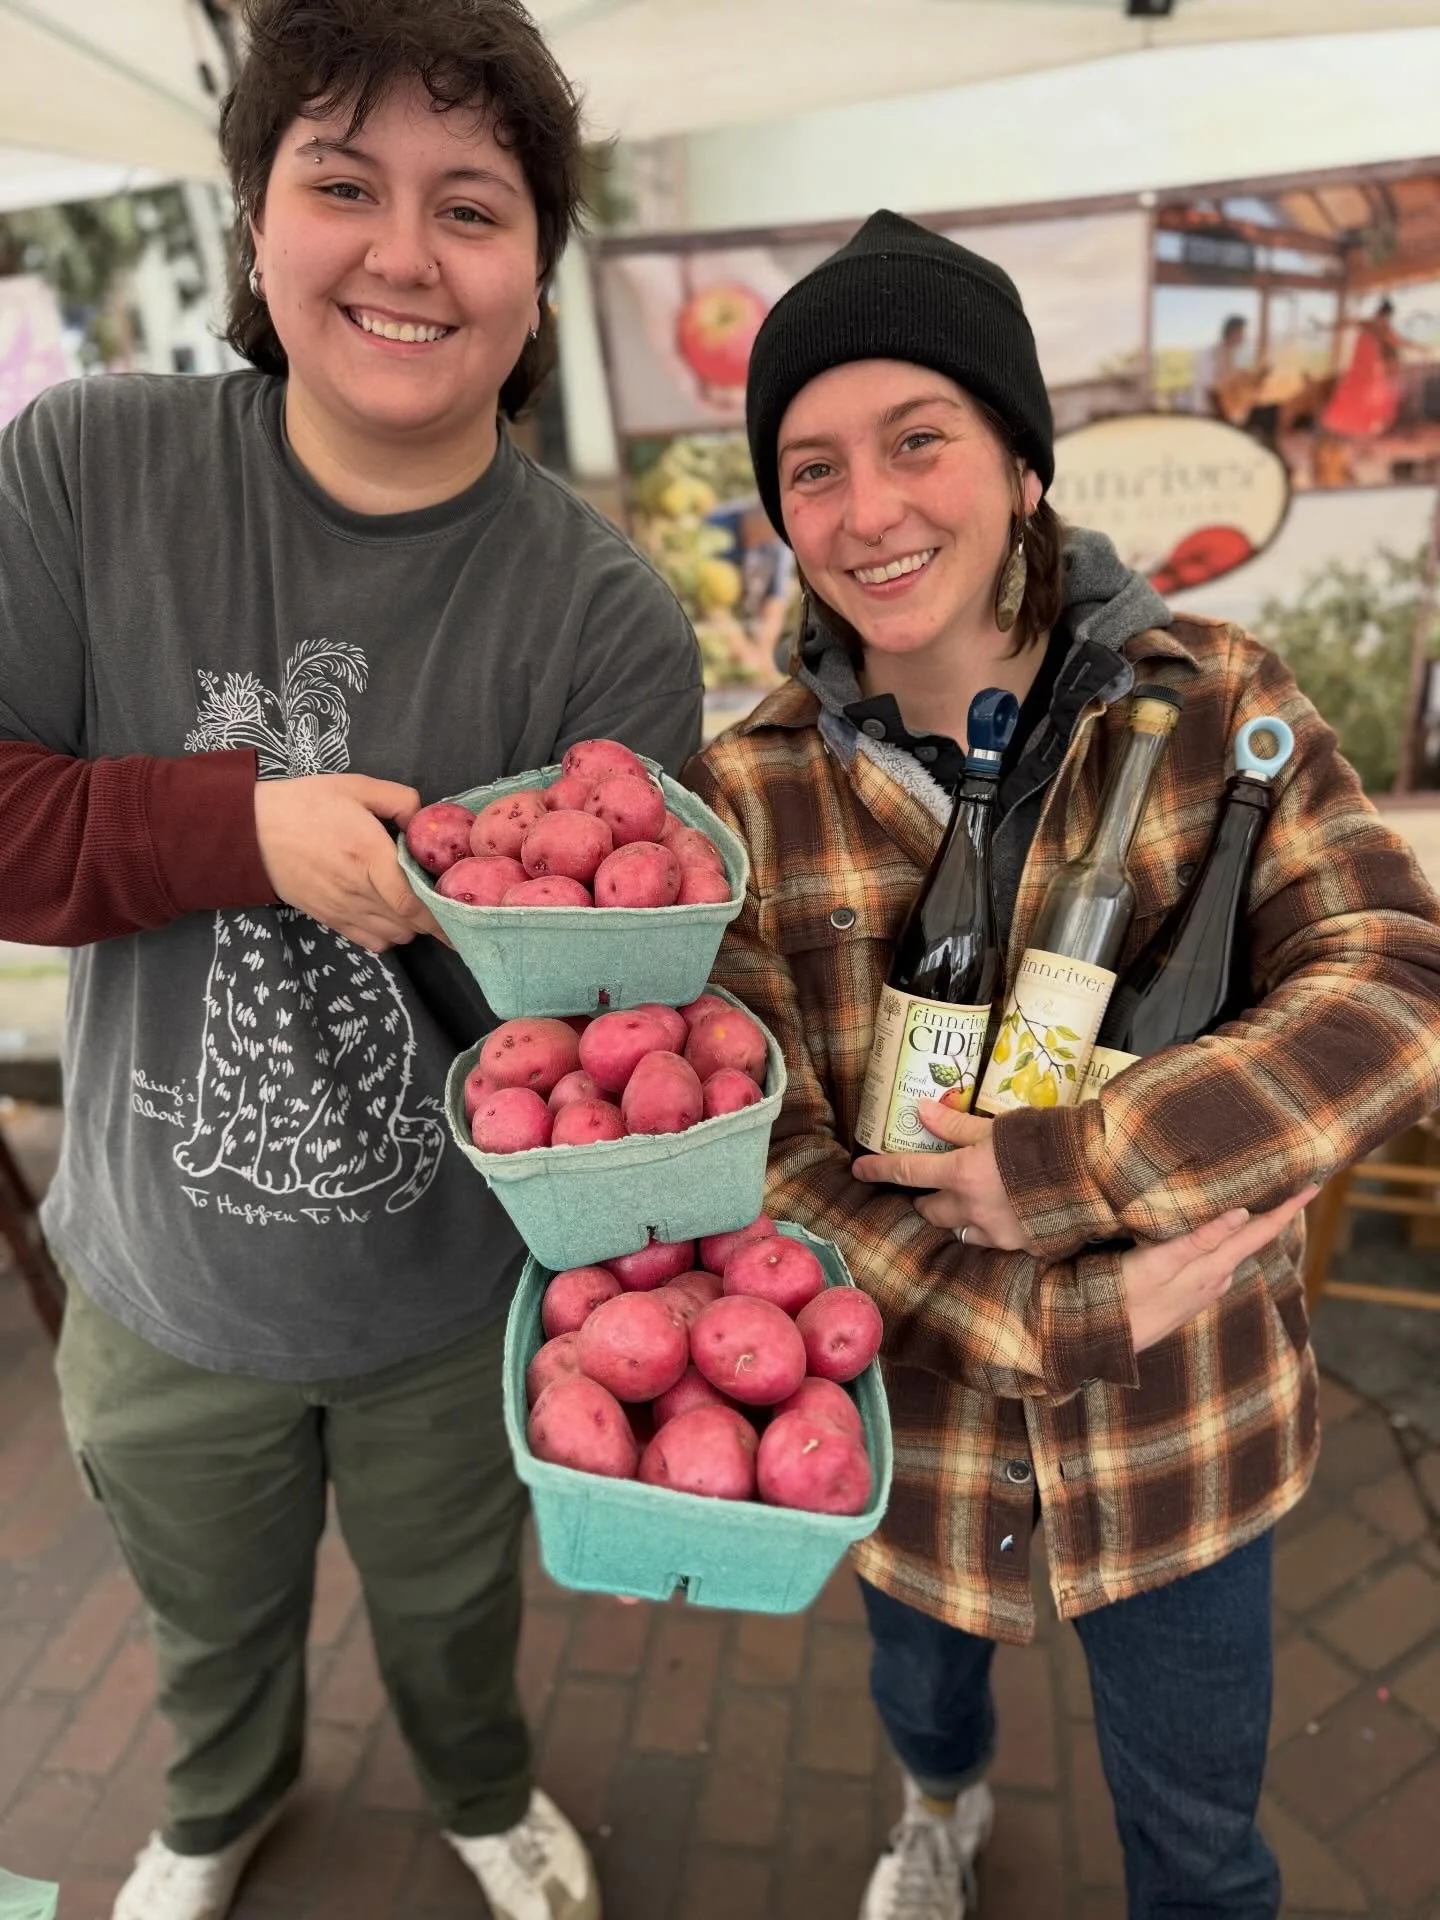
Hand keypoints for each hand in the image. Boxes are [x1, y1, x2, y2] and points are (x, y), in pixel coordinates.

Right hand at [254, 774, 447, 952]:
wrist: (250, 832)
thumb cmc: (305, 804)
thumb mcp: (355, 786)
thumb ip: (399, 799)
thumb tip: (425, 820)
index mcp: (368, 854)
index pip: (411, 901)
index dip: (442, 916)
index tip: (466, 918)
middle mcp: (358, 889)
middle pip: (409, 924)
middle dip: (436, 922)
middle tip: (453, 910)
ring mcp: (342, 909)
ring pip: (394, 936)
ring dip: (413, 927)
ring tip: (421, 909)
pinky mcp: (330, 919)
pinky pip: (371, 942)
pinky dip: (389, 936)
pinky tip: (392, 916)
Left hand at [852, 1099, 1036, 1252]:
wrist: (1096, 1176)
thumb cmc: (1045, 1142)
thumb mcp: (997, 1127)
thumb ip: (956, 1125)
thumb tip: (919, 1111)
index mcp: (961, 1174)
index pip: (907, 1171)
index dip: (879, 1169)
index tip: (858, 1169)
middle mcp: (970, 1208)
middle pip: (929, 1210)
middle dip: (924, 1201)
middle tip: (930, 1188)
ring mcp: (995, 1233)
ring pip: (958, 1229)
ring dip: (954, 1217)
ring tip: (964, 1204)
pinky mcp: (1020, 1248)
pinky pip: (990, 1241)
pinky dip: (986, 1229)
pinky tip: (1000, 1216)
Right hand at [1119, 1187, 1317, 1352]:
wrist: (1109, 1340)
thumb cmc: (1127, 1294)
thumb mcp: (1161, 1262)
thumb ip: (1201, 1239)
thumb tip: (1242, 1214)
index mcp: (1216, 1266)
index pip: (1262, 1232)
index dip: (1287, 1209)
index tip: (1313, 1186)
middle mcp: (1219, 1277)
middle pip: (1254, 1239)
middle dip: (1277, 1214)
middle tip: (1294, 1186)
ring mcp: (1207, 1287)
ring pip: (1236, 1250)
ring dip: (1252, 1227)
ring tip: (1260, 1199)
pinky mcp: (1192, 1293)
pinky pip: (1219, 1259)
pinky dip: (1228, 1241)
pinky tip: (1221, 1233)